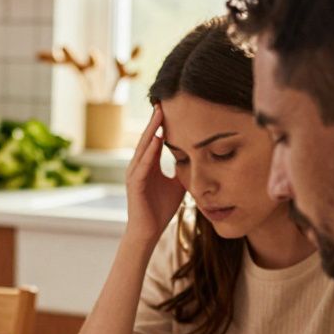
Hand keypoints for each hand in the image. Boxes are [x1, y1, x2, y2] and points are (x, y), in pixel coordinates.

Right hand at [124, 106, 185, 241]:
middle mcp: (138, 166)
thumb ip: (183, 170)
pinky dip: (149, 152)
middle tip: (162, 102)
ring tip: (158, 114)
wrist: (148, 231)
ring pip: (143, 148)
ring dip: (150, 131)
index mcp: (148, 165)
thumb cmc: (160, 209)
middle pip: (147, 138)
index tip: (171, 107)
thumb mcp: (177, 185)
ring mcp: (134, 174)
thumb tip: (199, 159)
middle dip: (155, 121)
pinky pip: (142, 165)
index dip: (161, 124)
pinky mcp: (134, 185)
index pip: (155, 139)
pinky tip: (156, 140)